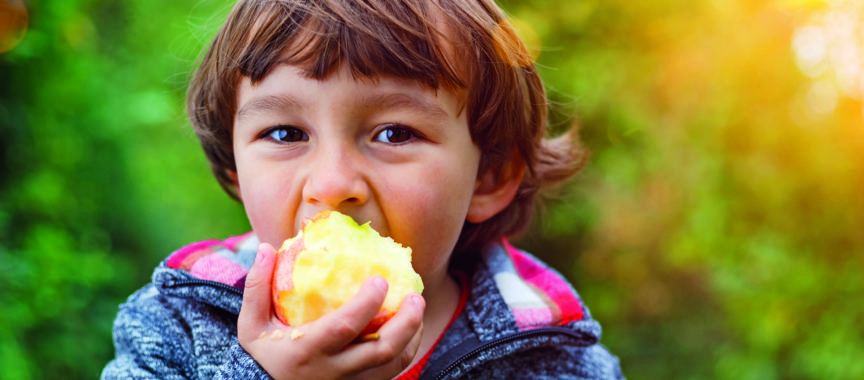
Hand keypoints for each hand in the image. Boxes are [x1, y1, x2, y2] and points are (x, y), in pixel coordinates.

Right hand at [237, 243, 425, 379]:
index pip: (344, 327)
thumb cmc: (261, 357)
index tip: (381, 280)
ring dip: (412, 336)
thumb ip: (257, 287)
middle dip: (405, 322)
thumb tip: (267, 247)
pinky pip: (392, 373)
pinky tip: (410, 329)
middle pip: (381, 350)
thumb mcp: (251, 325)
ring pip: (393, 364)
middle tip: (415, 296)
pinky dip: (406, 350)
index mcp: (308, 351)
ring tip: (417, 307)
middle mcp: (333, 372)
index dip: (367, 304)